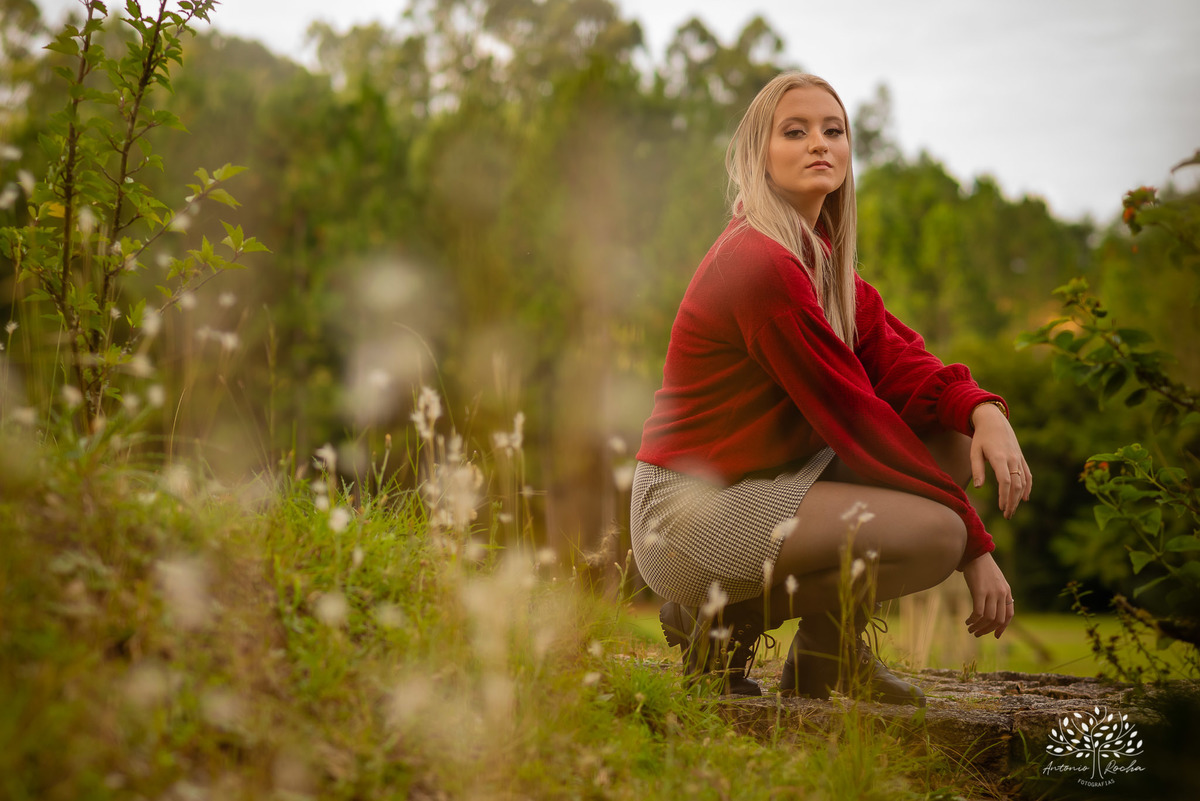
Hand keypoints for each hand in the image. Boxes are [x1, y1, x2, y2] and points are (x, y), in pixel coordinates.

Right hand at [962, 552, 1012, 638]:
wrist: (975, 553)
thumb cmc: (983, 567)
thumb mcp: (995, 581)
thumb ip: (997, 594)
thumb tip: (994, 608)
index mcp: (1007, 592)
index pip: (1009, 615)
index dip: (1003, 628)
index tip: (995, 636)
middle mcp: (1001, 594)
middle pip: (998, 620)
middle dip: (987, 630)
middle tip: (977, 633)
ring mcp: (991, 593)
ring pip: (988, 618)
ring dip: (979, 627)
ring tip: (970, 628)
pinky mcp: (980, 591)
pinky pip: (978, 612)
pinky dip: (973, 620)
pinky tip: (967, 621)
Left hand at [970, 403, 1031, 518]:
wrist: (994, 421)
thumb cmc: (981, 438)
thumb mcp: (974, 452)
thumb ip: (977, 469)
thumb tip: (979, 488)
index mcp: (999, 457)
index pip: (1005, 481)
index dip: (1004, 496)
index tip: (1001, 508)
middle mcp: (1012, 459)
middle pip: (1016, 484)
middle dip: (1012, 501)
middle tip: (1007, 515)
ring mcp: (1019, 458)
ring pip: (1023, 482)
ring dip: (1018, 498)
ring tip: (1011, 510)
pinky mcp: (1021, 458)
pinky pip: (1027, 475)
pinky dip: (1027, 487)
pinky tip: (1024, 498)